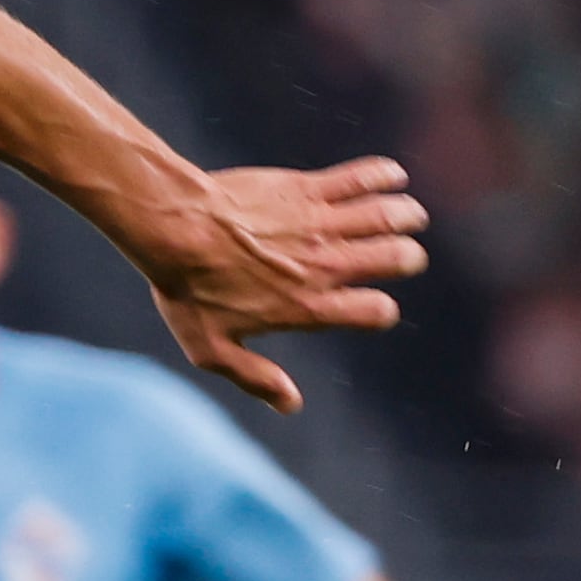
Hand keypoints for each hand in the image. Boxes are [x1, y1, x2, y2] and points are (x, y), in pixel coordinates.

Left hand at [139, 159, 429, 412]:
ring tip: (405, 218)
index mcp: (307, 306)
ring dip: (406, 215)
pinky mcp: (309, 189)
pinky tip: (390, 178)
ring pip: (391, 215)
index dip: (380, 311)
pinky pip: (364, 176)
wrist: (173, 227)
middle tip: (398, 255)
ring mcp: (320, 224)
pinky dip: (386, 175)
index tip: (370, 307)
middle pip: (398, 259)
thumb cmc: (186, 289)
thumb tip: (291, 405)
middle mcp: (324, 265)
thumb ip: (255, 378)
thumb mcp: (211, 349)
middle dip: (408, 258)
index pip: (376, 312)